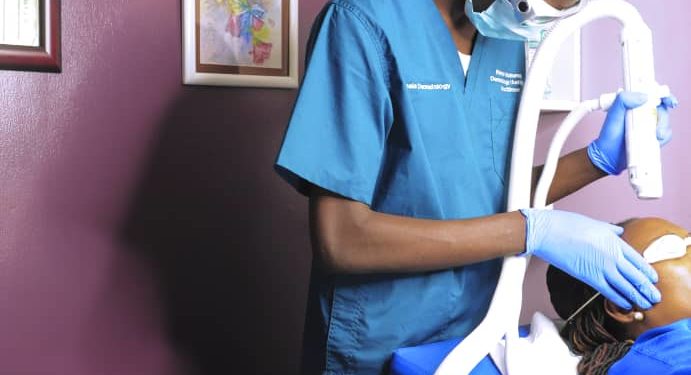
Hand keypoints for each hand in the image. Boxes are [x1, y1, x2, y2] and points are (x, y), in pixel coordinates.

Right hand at [520, 208, 660, 309]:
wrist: (547, 232)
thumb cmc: (567, 224)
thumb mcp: (595, 223)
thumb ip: (610, 230)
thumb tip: (619, 232)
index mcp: (614, 240)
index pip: (638, 259)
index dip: (647, 272)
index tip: (653, 279)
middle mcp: (612, 255)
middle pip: (636, 275)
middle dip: (647, 289)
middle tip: (654, 298)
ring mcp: (602, 266)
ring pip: (626, 286)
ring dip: (637, 297)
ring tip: (644, 305)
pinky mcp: (588, 276)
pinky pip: (609, 291)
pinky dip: (619, 299)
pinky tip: (625, 304)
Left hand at [587, 91, 678, 174]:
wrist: (609, 156)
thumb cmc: (609, 136)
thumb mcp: (613, 115)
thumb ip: (623, 101)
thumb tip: (643, 96)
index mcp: (634, 104)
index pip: (653, 95)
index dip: (664, 96)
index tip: (668, 101)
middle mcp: (643, 114)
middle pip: (662, 109)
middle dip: (663, 117)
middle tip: (656, 126)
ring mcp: (648, 125)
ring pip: (665, 122)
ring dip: (662, 128)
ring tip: (653, 135)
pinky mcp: (652, 137)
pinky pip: (665, 135)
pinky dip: (662, 138)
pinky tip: (654, 140)